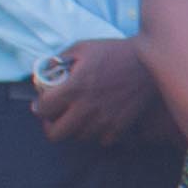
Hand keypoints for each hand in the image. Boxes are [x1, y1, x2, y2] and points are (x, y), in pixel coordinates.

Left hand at [29, 37, 160, 145]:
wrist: (149, 62)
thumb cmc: (113, 52)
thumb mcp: (82, 48)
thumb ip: (59, 60)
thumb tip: (45, 72)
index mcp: (74, 87)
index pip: (43, 109)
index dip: (39, 106)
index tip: (42, 103)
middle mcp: (86, 107)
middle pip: (55, 134)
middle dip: (51, 125)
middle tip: (56, 116)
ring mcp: (104, 119)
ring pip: (77, 137)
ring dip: (74, 128)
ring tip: (79, 114)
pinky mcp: (120, 125)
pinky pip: (101, 139)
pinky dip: (97, 132)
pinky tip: (98, 119)